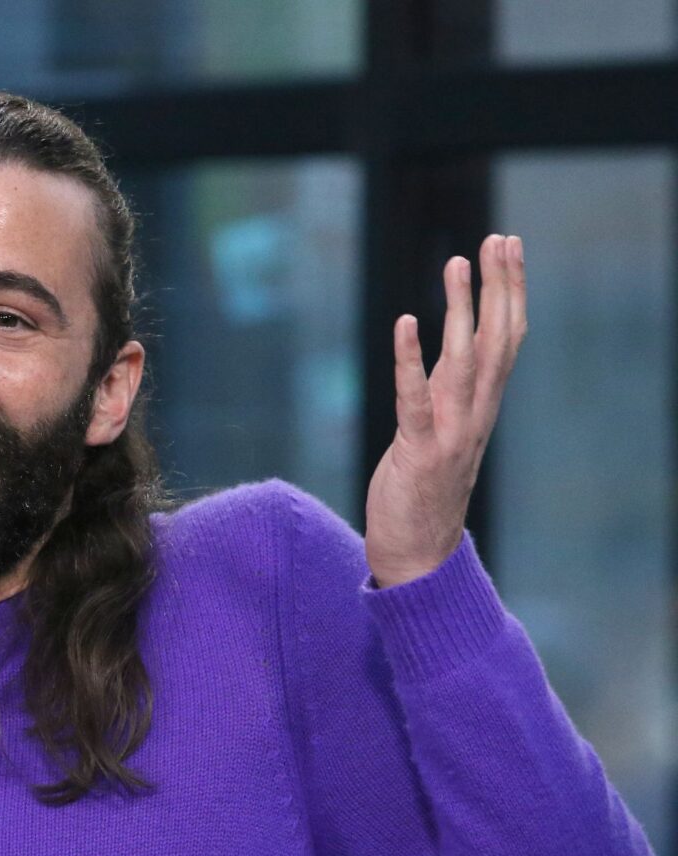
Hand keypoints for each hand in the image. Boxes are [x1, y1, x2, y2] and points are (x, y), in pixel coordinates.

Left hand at [364, 234, 527, 587]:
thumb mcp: (440, 430)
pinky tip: (407, 321)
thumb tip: (451, 347)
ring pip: (465, 361)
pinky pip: (415, 399)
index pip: (506, 338)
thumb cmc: (424, 491)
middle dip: (499, 287)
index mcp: (480, 407)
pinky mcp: (418, 452)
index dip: (509, 291)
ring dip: (462, 310)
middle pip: (497, 340)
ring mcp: (450, 434)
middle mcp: (474, 415)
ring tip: (457, 261)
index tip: (508, 246)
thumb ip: (447, 391)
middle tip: (499, 238)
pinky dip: (410, 360)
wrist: (417, 556)